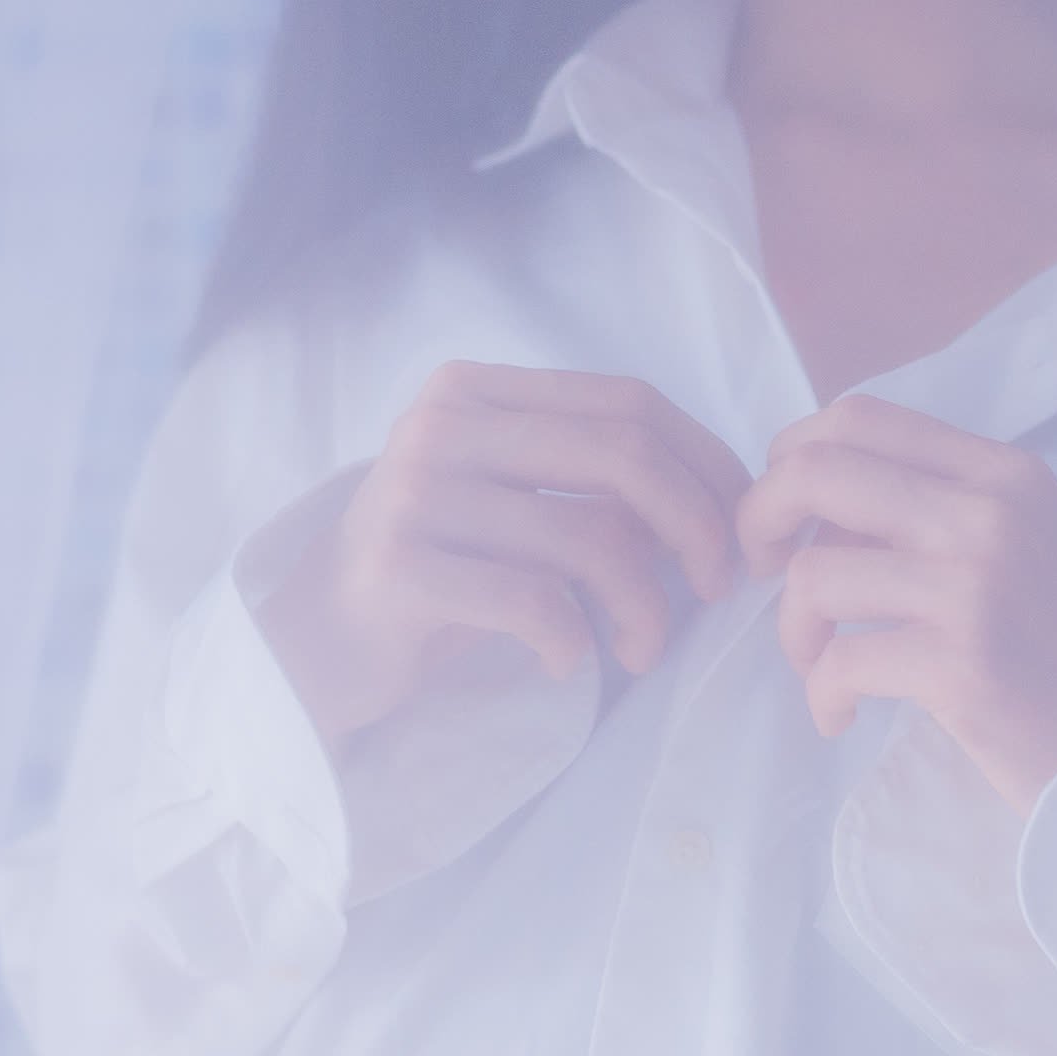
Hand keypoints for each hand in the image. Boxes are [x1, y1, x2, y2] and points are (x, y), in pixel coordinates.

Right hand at [254, 362, 751, 747]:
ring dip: (644, 609)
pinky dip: (572, 643)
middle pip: (623, 455)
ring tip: (640, 651)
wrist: (315, 649)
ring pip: (589, 539)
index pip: (630, 403)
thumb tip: (717, 500)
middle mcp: (443, 424)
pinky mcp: (401, 568)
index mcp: (478, 391)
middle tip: (716, 591)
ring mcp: (416, 492)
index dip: (708, 464)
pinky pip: (534, 602)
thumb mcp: (517, 513)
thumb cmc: (438, 583)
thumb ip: (592, 488)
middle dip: (698, 528)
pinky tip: (562, 664)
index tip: (740, 532)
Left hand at [735, 394, 1056, 811]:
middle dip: (758, 520)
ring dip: (792, 629)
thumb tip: (816, 494)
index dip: (791, 458)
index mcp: (999, 472)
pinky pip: (838, 663)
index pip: (860, 417)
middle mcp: (986, 515)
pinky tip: (842, 715)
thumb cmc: (1056, 645)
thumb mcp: (1017, 540)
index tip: (784, 514)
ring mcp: (973, 588)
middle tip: (761, 573)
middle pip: (817, 472)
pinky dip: (821, 695)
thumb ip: (933, 503)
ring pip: (813, 573)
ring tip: (820, 664)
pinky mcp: (959, 665)